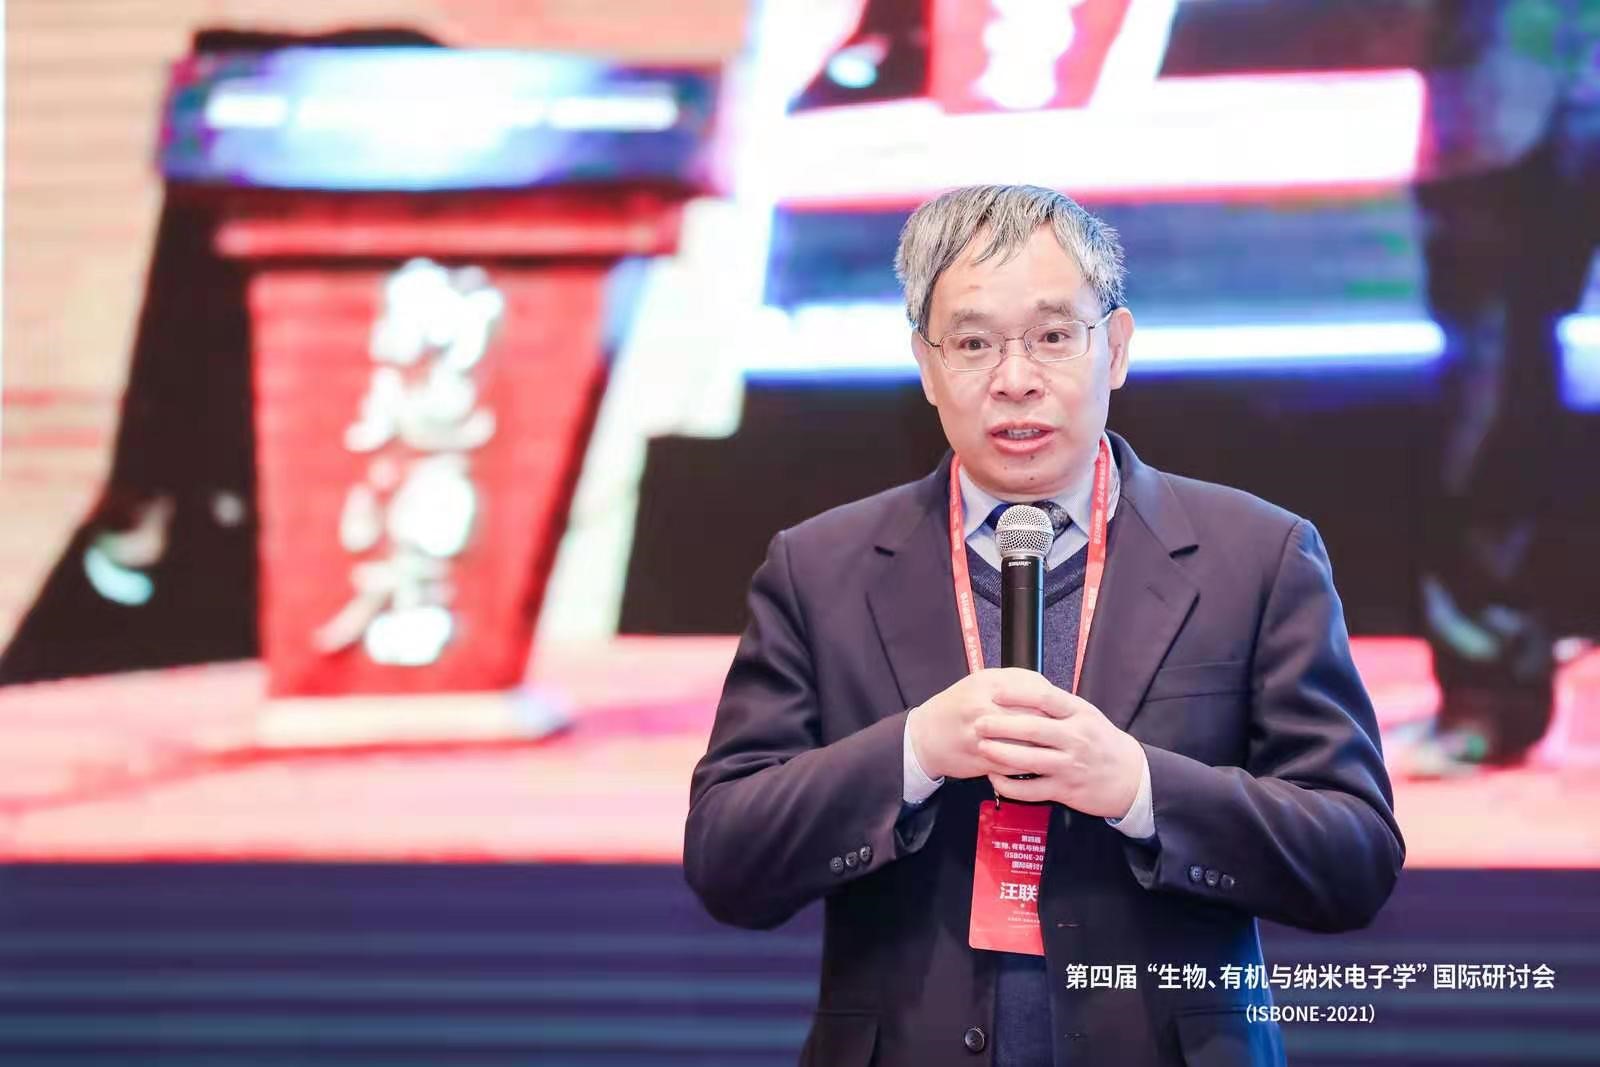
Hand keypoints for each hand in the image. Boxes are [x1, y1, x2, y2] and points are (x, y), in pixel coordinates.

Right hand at [906, 668, 1056, 780]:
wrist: (925, 736)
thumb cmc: (958, 706)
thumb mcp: (983, 681)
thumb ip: (1017, 680)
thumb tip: (1048, 689)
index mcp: (987, 684)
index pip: (1033, 693)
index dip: (1054, 705)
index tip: (1062, 711)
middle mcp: (982, 709)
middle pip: (1032, 721)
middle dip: (1052, 730)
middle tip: (1062, 734)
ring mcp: (980, 737)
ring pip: (1025, 746)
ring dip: (1043, 750)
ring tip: (1053, 749)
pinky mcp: (980, 761)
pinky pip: (1015, 766)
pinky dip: (1029, 766)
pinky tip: (1036, 762)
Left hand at [974, 689, 1146, 818]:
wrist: (1130, 777)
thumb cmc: (1101, 741)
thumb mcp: (1086, 715)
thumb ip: (1057, 705)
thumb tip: (1021, 688)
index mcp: (1079, 714)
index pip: (1046, 698)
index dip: (1017, 694)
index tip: (994, 692)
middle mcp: (1075, 739)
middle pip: (1032, 730)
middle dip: (1001, 726)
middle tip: (978, 723)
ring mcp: (1070, 766)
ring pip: (1029, 761)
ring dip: (1000, 754)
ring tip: (981, 747)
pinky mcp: (1065, 791)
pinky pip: (1031, 790)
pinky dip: (1009, 785)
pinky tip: (994, 777)